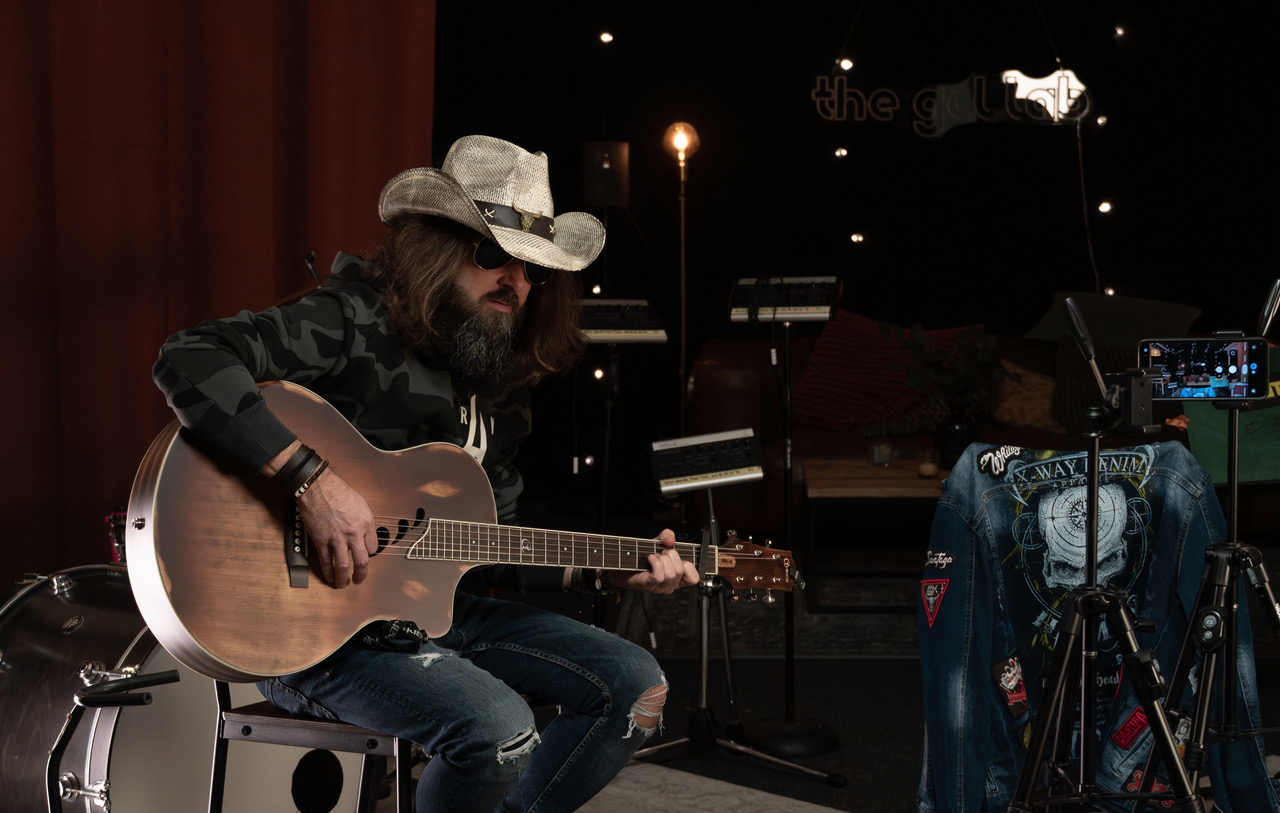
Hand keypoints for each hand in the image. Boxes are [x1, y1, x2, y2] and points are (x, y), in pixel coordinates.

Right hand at [296, 467, 378, 587]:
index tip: (366, 555)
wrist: (318, 488)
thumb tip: (364, 533)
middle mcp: (354, 533)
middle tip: (359, 579)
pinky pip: (326, 562)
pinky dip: (328, 572)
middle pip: (362, 561)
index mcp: (366, 523)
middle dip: (361, 574)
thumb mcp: (361, 504)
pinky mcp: (322, 541)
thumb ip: (363, 521)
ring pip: (343, 566)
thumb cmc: (338, 491)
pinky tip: (329, 577)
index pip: (373, 547)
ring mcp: (337, 539)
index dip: (370, 553)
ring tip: (343, 584)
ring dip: (343, 578)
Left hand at [607, 529, 699, 594]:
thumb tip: (670, 540)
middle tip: (661, 554)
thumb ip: (667, 536)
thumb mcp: (658, 543)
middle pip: (681, 570)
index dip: (689, 565)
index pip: (694, 578)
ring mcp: (660, 587)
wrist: (622, 563)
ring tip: (654, 557)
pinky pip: (660, 576)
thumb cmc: (641, 556)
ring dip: (662, 559)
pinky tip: (650, 559)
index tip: (680, 557)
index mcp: (677, 577)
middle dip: (671, 556)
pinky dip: (656, 563)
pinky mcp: (649, 584)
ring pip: (672, 573)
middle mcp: (671, 585)